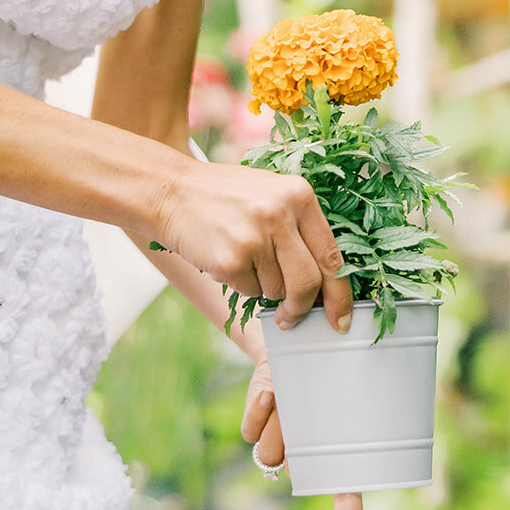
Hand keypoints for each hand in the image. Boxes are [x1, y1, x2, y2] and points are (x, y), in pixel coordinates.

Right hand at [155, 155, 352, 332]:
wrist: (169, 190)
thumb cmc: (226, 197)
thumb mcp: (272, 196)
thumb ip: (300, 229)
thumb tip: (325, 284)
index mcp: (300, 195)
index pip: (332, 256)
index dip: (339, 294)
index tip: (340, 319)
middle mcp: (281, 214)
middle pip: (309, 282)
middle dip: (302, 307)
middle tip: (291, 317)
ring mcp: (255, 237)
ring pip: (277, 290)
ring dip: (264, 288)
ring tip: (244, 258)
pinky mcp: (230, 259)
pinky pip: (250, 292)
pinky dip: (242, 285)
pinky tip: (227, 259)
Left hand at [240, 351, 362, 509]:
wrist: (286, 354)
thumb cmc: (317, 370)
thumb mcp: (327, 383)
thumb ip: (317, 401)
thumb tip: (286, 405)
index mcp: (333, 452)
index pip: (346, 493)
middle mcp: (305, 456)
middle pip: (294, 468)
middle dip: (294, 442)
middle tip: (304, 411)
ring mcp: (278, 445)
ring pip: (270, 452)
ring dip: (278, 420)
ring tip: (289, 393)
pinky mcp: (253, 431)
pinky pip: (251, 433)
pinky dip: (258, 411)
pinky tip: (269, 392)